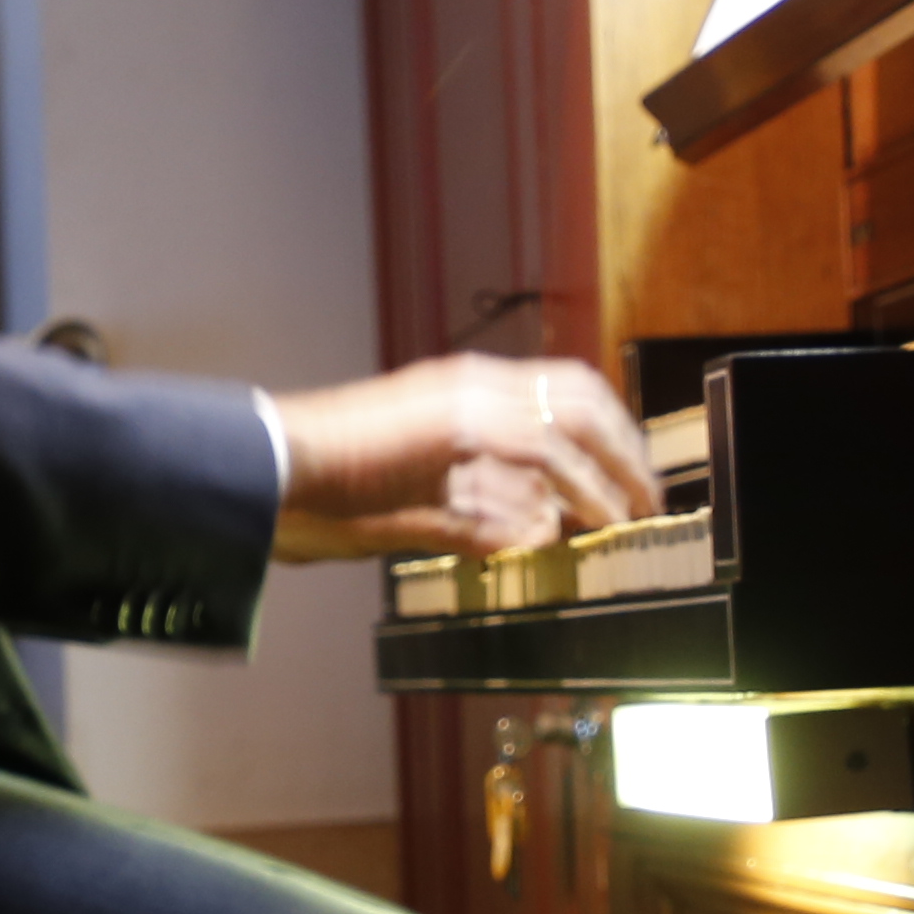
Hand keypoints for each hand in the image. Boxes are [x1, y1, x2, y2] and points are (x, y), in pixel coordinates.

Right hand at [268, 354, 663, 560]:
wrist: (266, 470)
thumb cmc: (321, 490)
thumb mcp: (416, 503)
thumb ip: (477, 515)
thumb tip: (535, 530)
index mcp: (459, 390)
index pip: (557, 391)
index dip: (604, 428)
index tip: (628, 468)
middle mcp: (471, 384)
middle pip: (581, 394)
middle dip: (625, 445)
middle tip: (647, 490)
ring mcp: (466, 400)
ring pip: (572, 420)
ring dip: (613, 468)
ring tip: (634, 510)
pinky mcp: (458, 428)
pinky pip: (544, 455)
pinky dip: (579, 488)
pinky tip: (593, 519)